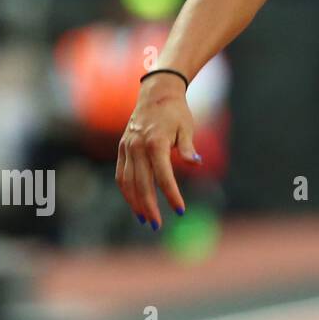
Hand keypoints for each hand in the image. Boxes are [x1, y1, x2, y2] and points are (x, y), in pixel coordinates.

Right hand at [116, 74, 200, 228]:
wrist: (156, 94)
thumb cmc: (177, 112)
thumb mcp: (187, 128)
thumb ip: (188, 148)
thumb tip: (197, 163)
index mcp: (156, 143)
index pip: (163, 176)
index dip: (171, 195)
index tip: (180, 211)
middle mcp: (137, 147)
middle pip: (141, 184)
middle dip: (149, 206)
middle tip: (156, 225)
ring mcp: (127, 148)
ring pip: (126, 182)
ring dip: (134, 203)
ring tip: (144, 219)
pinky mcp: (122, 148)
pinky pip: (121, 174)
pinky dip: (126, 191)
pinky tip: (134, 203)